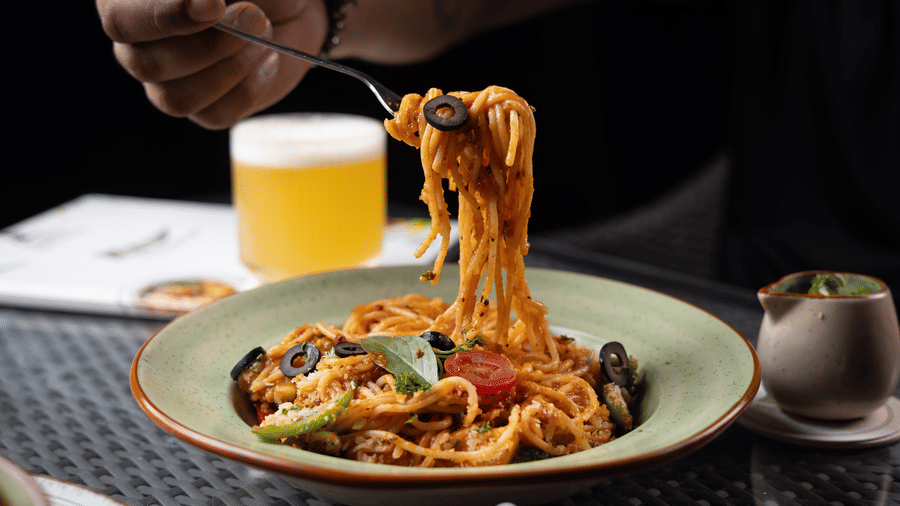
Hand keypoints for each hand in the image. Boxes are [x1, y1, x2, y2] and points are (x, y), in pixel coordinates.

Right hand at [96, 0, 327, 128]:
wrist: (289, 8)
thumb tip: (200, 3)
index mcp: (129, 3)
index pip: (120, 19)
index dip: (165, 17)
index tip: (214, 5)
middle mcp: (139, 45)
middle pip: (146, 65)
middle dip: (210, 44)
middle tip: (254, 16)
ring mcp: (168, 82)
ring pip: (178, 99)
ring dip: (232, 66)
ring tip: (264, 34)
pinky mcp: (204, 108)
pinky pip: (216, 114)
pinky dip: (251, 87)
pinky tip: (267, 59)